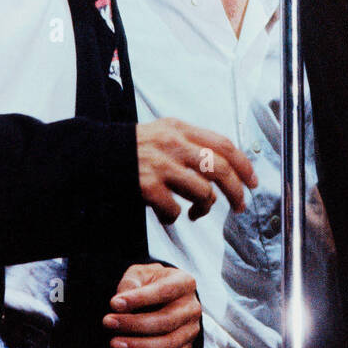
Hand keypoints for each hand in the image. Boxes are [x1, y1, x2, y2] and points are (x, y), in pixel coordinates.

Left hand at [102, 263, 201, 347]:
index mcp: (185, 283)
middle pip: (166, 320)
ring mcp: (191, 330)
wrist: (163, 297)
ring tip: (114, 343)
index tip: (114, 304)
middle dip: (134, 324)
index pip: (164, 291)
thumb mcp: (140, 273)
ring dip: (139, 346)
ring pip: (168, 343)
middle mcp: (192, 308)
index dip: (139, 299)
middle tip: (108, 322)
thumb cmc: (150, 283)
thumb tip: (120, 302)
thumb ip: (131, 283)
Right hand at [136, 118, 256, 221]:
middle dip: (236, 191)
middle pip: (219, 168)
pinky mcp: (147, 186)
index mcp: (180, 129)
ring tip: (197, 213)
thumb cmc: (133, 148)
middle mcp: (173, 144)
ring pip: (202, 191)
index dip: (244, 164)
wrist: (94, 153)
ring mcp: (160, 165)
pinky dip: (174, 217)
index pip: (223, 144)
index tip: (252, 181)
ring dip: (205, 208)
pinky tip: (168, 215)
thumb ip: (191, 143)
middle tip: (239, 205)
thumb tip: (224, 165)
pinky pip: (174, 209)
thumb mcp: (164, 132)